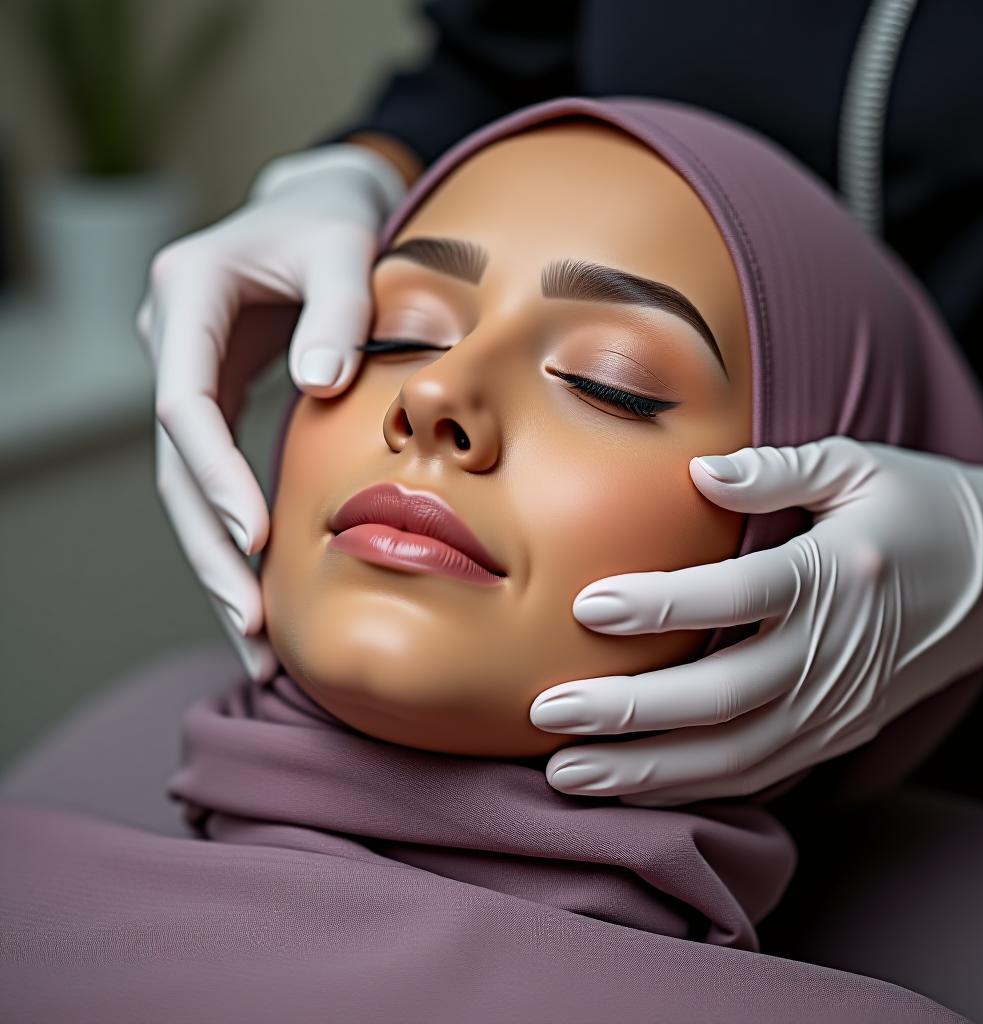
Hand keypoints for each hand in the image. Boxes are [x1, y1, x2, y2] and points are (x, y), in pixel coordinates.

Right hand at [137, 145, 407, 680]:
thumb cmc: (331, 221)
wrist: (315, 210)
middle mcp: (172, 342)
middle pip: (174, 467)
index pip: (183, 404)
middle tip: (250, 627)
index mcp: (185, 295)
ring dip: (218, 563)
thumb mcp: (343, 244)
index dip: (213, 476)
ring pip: (186, 487)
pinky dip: (237, 536)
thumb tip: (322, 385)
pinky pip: (215, 478)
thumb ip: (338, 306)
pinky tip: (263, 593)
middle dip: (210, 549)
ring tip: (256, 643)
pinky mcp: (214, 400)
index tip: (255, 539)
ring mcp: (188, 376)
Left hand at [530, 437, 982, 804]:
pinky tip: (631, 788)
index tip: (588, 606)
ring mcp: (837, 705)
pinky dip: (691, 788)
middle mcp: (834, 652)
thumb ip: (778, 468)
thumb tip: (701, 473)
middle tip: (548, 713)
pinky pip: (758, 772)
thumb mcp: (860, 467)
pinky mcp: (837, 733)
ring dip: (647, 771)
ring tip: (566, 775)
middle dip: (630, 712)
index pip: (739, 595)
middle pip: (724, 696)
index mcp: (838, 575)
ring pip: (734, 755)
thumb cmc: (921, 510)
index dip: (662, 605)